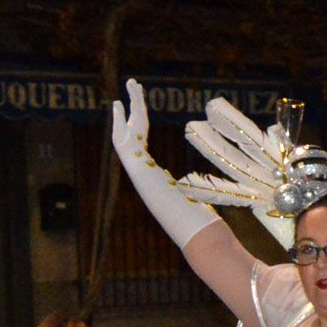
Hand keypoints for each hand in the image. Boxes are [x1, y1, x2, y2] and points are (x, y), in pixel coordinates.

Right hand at [108, 82, 220, 249]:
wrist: (202, 239)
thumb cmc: (205, 226)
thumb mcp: (202, 200)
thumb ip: (197, 193)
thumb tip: (208, 198)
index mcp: (155, 181)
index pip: (141, 149)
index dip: (137, 128)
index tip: (136, 109)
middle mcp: (144, 179)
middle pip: (131, 138)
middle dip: (129, 112)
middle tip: (129, 87)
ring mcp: (141, 178)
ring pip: (124, 139)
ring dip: (125, 113)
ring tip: (125, 90)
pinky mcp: (142, 177)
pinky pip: (127, 146)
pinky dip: (121, 125)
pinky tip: (118, 107)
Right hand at [109, 78, 152, 163]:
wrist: (135, 158)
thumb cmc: (125, 145)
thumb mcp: (119, 129)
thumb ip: (118, 115)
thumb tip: (117, 102)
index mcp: (137, 118)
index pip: (135, 101)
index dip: (132, 91)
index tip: (130, 81)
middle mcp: (142, 119)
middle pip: (139, 102)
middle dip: (136, 91)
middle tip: (133, 80)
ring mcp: (143, 123)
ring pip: (141, 106)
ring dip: (139, 96)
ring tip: (137, 87)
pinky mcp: (142, 126)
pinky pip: (141, 111)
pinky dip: (139, 104)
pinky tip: (138, 102)